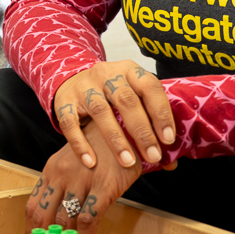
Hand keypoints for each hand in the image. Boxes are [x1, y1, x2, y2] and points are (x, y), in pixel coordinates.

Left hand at [26, 120, 140, 233]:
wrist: (122, 127)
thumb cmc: (97, 147)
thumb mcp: (70, 160)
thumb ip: (61, 184)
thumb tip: (56, 213)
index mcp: (51, 170)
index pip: (33, 205)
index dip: (31, 227)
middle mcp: (61, 175)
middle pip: (45, 215)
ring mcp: (81, 181)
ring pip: (65, 218)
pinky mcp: (103, 187)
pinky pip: (89, 217)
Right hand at [50, 61, 174, 170]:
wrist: (74, 81)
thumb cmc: (112, 95)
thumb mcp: (133, 98)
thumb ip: (151, 125)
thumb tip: (170, 162)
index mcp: (129, 71)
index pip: (149, 87)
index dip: (161, 112)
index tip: (168, 139)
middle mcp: (106, 74)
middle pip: (126, 100)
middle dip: (141, 130)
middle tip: (153, 156)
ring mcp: (83, 87)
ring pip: (100, 111)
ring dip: (116, 139)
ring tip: (128, 162)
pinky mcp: (64, 101)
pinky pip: (70, 123)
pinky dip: (80, 144)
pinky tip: (91, 162)